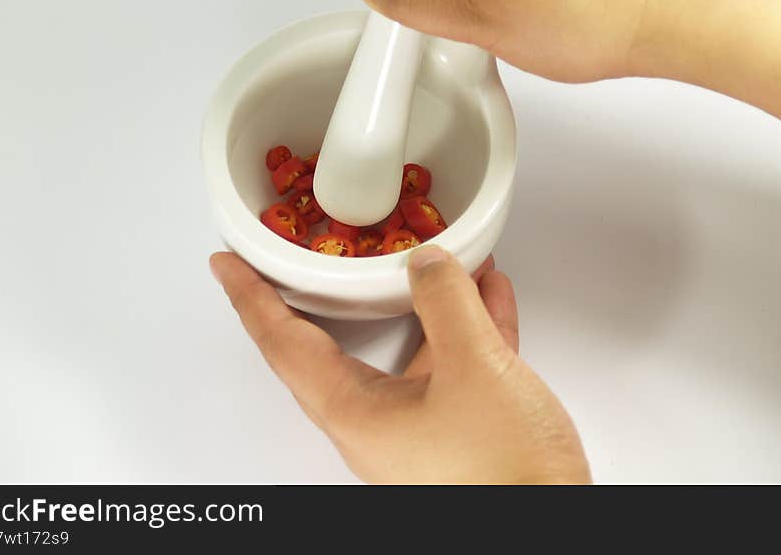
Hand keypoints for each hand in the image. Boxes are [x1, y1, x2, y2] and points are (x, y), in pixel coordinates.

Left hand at [210, 246, 590, 483]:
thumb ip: (446, 303)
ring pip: (407, 348)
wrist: (555, 530)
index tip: (226, 265)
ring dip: (422, 301)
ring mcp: (418, 428)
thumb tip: (428, 262)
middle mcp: (377, 422)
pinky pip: (453, 364)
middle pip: (337, 343)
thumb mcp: (474, 368)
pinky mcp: (459, 432)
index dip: (250, 297)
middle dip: (334, 290)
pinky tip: (489, 293)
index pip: (283, 343)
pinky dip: (466, 325)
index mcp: (355, 412)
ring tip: (436, 257)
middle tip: (316, 254)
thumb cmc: (503, 472)